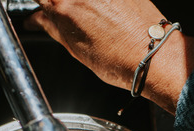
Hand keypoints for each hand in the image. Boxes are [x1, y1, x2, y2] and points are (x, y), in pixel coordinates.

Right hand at [25, 0, 193, 113]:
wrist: (154, 56)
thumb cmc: (121, 60)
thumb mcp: (77, 50)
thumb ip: (54, 28)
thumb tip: (39, 21)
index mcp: (65, 9)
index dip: (39, 5)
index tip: (41, 12)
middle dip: (60, 3)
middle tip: (69, 17)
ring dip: (80, 5)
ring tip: (93, 20)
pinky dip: (100, 3)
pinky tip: (108, 15)